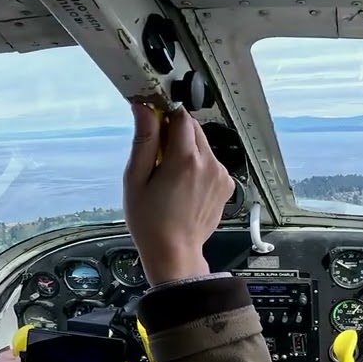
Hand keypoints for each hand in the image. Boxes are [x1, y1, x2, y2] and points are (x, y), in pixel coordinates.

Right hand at [123, 103, 232, 285]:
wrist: (175, 253)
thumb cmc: (150, 222)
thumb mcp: (135, 179)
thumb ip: (143, 140)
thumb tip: (144, 108)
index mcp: (185, 159)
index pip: (180, 116)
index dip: (164, 116)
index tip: (153, 124)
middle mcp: (209, 164)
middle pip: (193, 129)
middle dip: (175, 134)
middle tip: (157, 157)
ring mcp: (221, 175)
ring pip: (203, 146)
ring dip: (187, 151)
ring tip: (170, 177)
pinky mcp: (226, 185)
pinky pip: (212, 163)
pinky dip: (199, 167)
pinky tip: (185, 186)